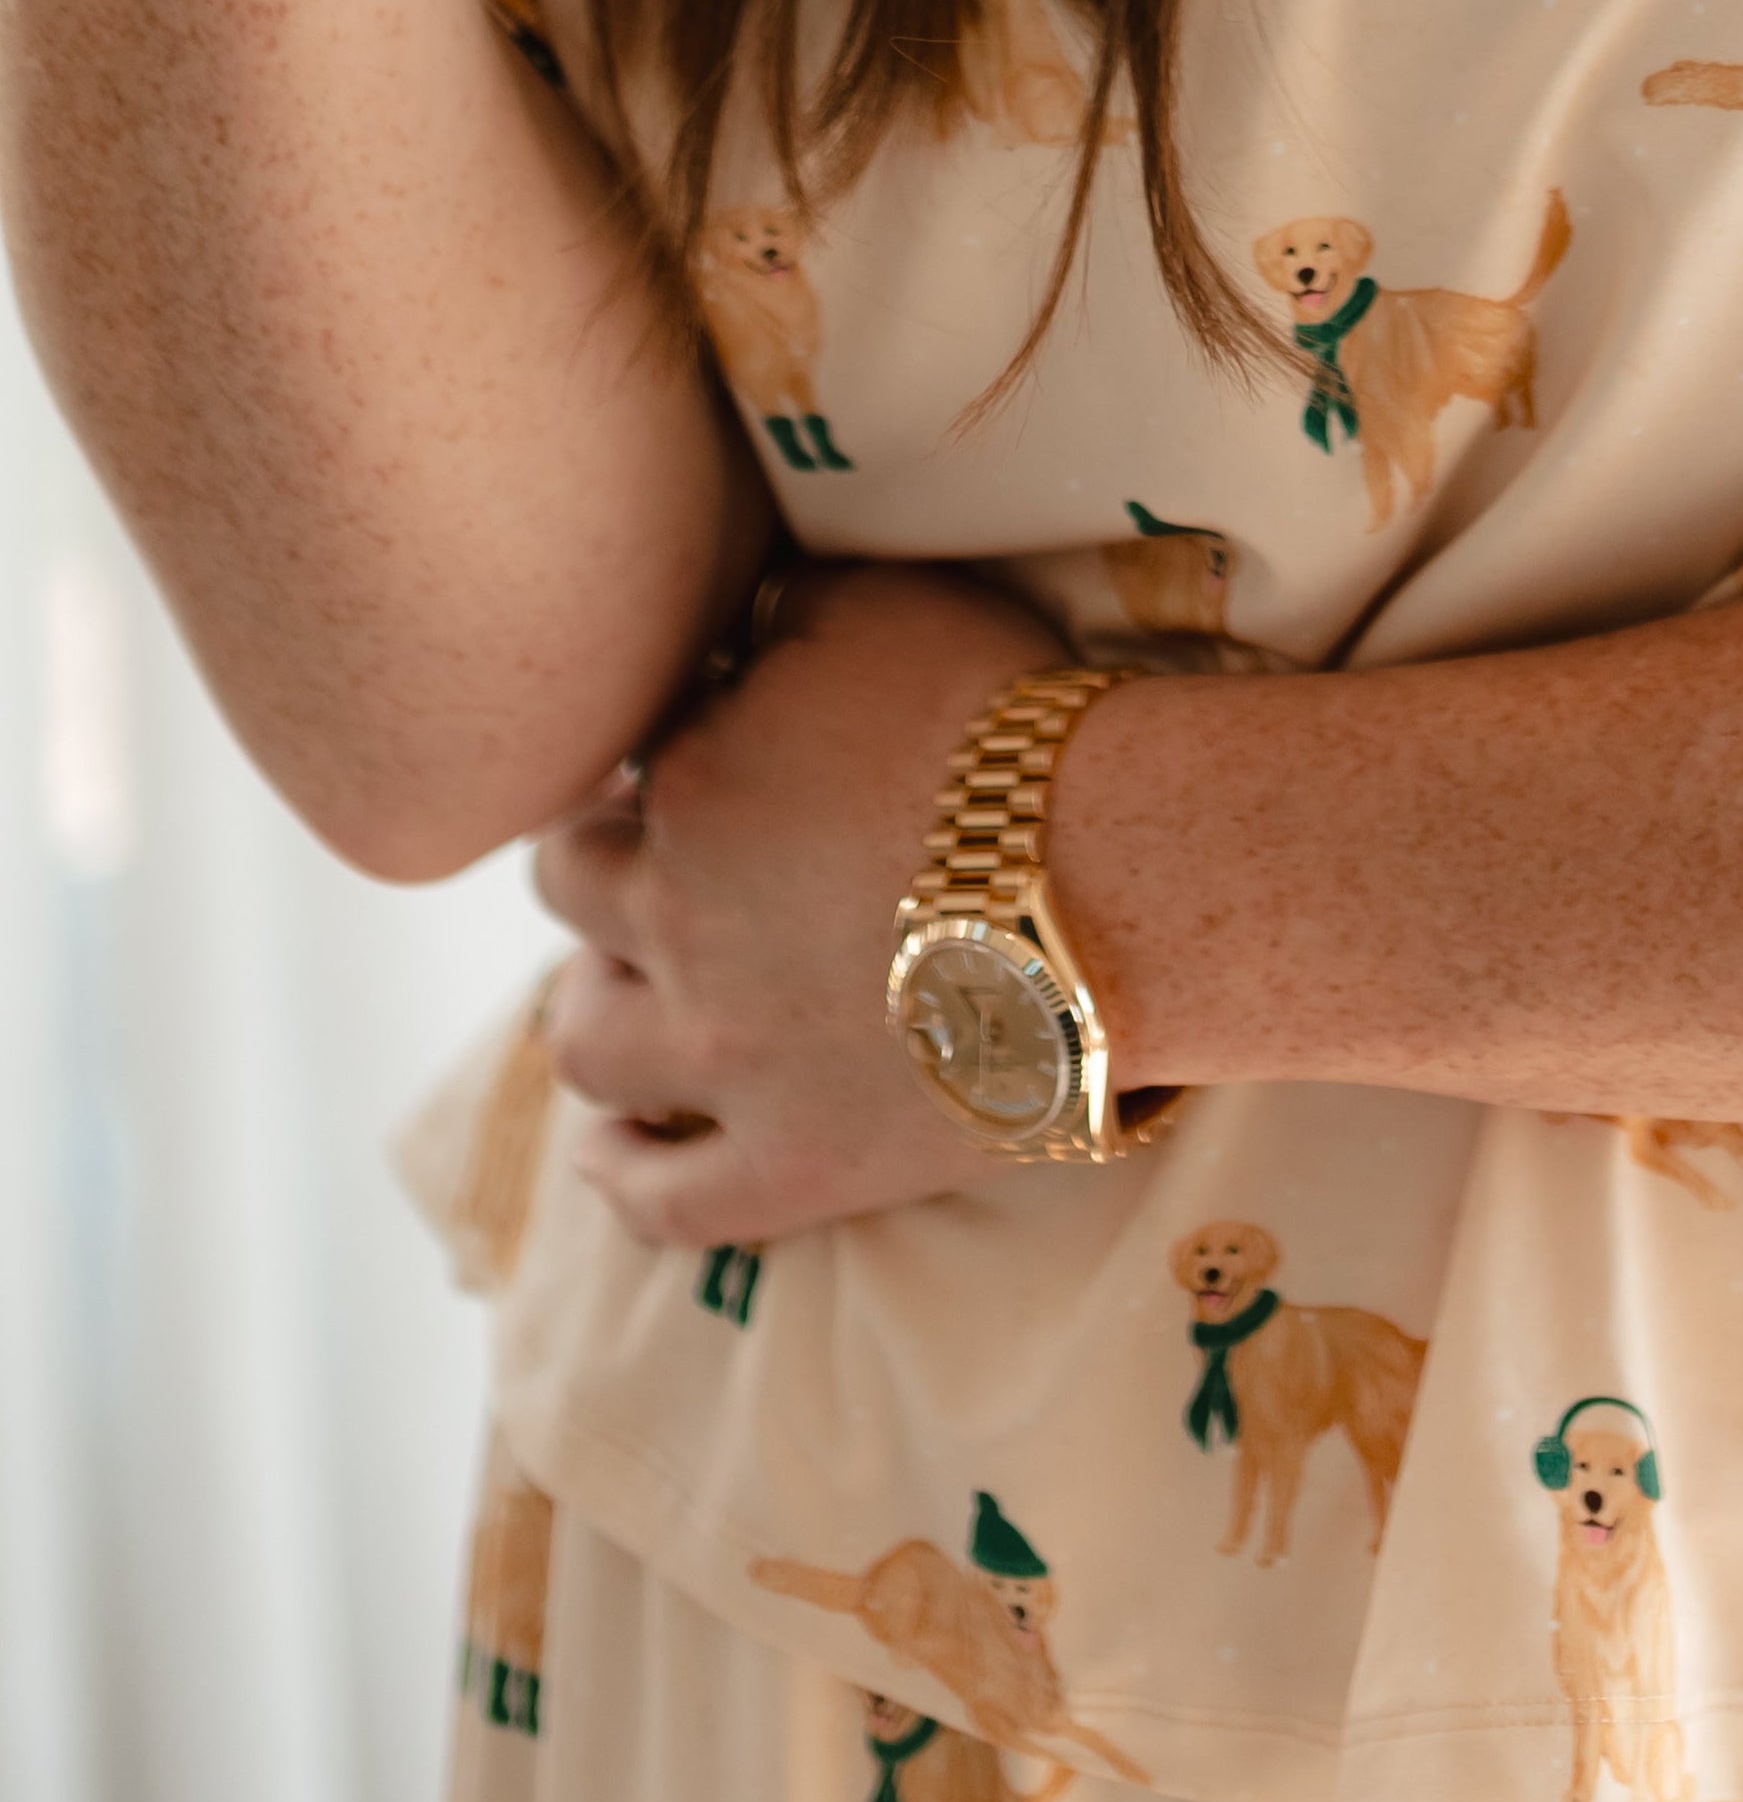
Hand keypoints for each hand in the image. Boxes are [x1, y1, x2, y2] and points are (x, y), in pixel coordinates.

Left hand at [533, 561, 1060, 1246]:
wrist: (1108, 880)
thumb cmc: (1008, 723)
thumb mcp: (883, 605)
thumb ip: (785, 608)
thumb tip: (738, 618)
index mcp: (689, 783)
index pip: (632, 756)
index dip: (663, 749)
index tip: (702, 749)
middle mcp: (677, 923)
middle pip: (574, 889)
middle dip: (602, 864)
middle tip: (653, 857)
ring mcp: (724, 1059)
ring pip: (586, 1043)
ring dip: (587, 1003)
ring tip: (616, 985)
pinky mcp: (789, 1164)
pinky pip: (663, 1196)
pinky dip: (621, 1173)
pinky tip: (611, 1149)